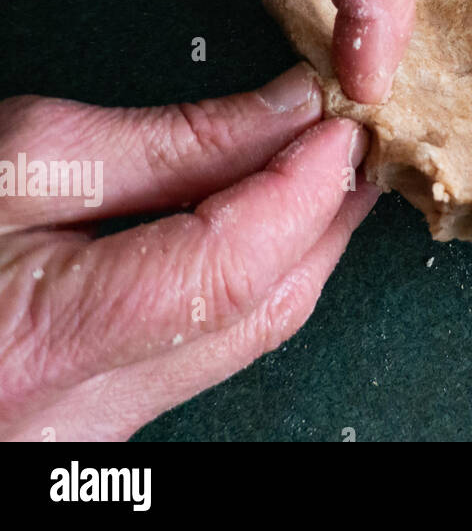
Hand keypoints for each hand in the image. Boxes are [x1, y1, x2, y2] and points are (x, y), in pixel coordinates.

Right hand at [0, 65, 376, 440]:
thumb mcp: (28, 163)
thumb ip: (169, 143)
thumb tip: (285, 113)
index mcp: (40, 344)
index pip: (231, 266)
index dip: (303, 186)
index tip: (339, 120)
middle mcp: (77, 419)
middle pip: (263, 310)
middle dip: (329, 215)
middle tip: (357, 136)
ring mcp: (96, 438)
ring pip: (252, 337)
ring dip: (307, 246)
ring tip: (329, 167)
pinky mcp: (105, 431)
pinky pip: (216, 352)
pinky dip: (261, 279)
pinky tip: (274, 224)